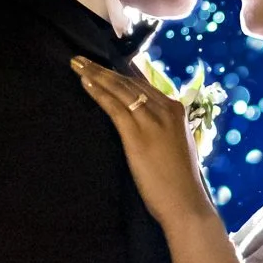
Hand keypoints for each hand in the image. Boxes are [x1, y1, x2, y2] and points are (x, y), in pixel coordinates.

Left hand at [71, 57, 218, 229]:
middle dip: (103, 70)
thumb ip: (163, 129)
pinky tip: (85, 84)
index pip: (143, 84)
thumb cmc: (179, 181)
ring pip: (120, 90)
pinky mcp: (137, 135)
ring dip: (95, 75)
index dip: (119, 74)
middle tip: (81, 60)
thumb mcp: (175, 146)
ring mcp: (152, 121)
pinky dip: (98, 93)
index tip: (102, 66)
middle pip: (128, 82)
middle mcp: (165, 109)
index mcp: (176, 110)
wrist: (185, 202)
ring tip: (77, 65)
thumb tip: (143, 123)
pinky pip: (114, 107)